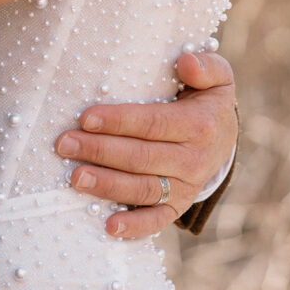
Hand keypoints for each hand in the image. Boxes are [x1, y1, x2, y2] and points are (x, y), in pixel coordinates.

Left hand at [56, 52, 236, 238]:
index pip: (152, 124)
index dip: (118, 122)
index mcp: (200, 126)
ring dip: (107, 185)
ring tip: (75, 177)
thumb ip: (206, 66)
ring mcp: (185, 187)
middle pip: (141, 157)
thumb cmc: (206, 100)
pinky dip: (134, 227)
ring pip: (143, 189)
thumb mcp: (217, 77)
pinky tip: (108, 226)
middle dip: (99, 151)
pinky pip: (156, 221)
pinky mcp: (177, 206)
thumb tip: (186, 61)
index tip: (85, 118)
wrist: (224, 139)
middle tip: (64, 144)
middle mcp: (193, 160)